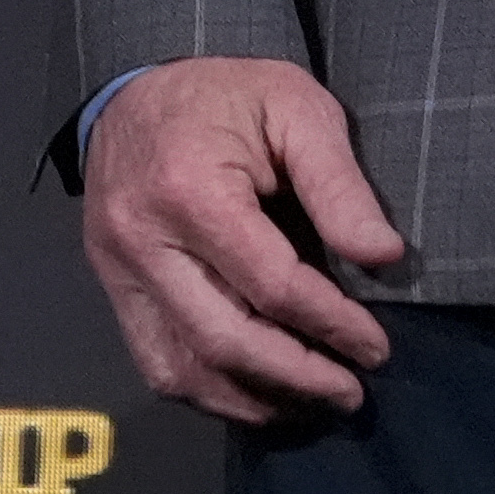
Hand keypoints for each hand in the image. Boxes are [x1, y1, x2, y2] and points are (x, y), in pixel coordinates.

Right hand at [77, 55, 408, 423]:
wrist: (135, 91)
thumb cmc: (227, 97)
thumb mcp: (296, 108)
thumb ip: (338, 183)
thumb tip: (384, 257)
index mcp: (189, 188)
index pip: (271, 286)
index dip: (332, 325)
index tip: (376, 346)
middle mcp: (142, 239)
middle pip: (224, 340)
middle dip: (298, 377)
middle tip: (352, 391)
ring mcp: (116, 270)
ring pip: (183, 368)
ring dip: (255, 398)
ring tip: (312, 402)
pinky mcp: (110, 288)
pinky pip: (156, 363)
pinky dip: (212, 391)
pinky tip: (259, 391)